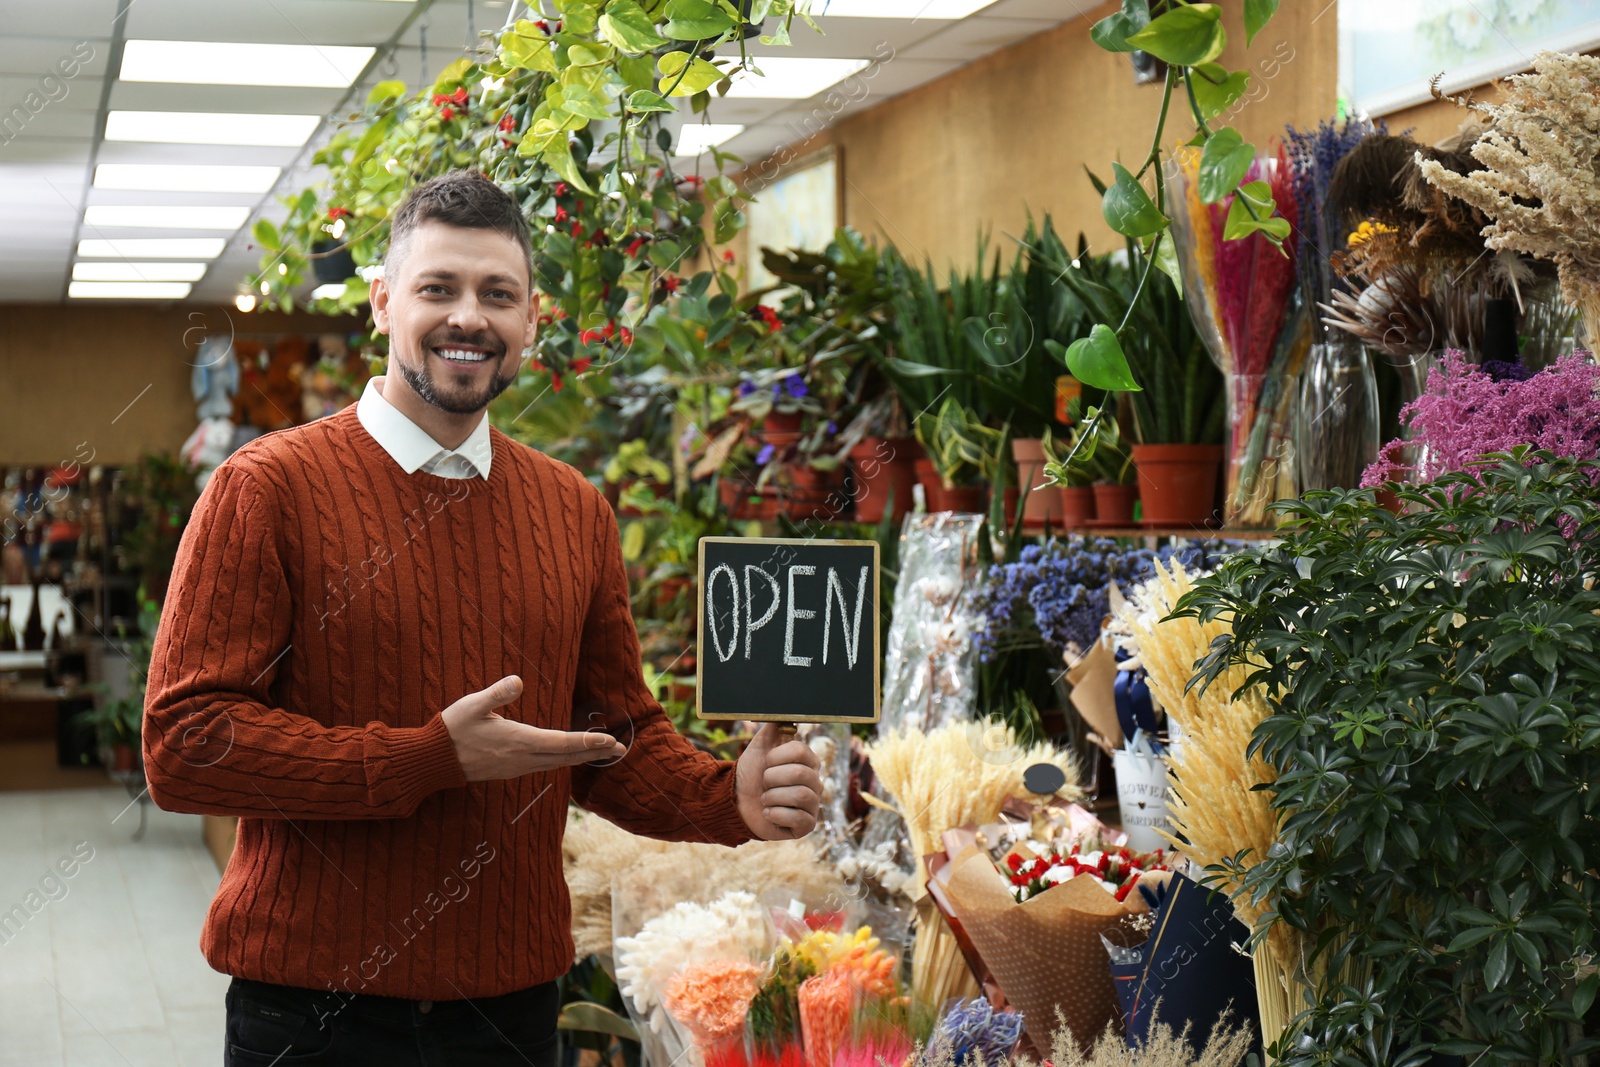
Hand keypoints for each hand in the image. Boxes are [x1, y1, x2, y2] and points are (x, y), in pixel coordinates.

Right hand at [442, 676, 626, 781]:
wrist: (433, 761)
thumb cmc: (452, 730)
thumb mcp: (472, 706)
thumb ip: (496, 693)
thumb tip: (517, 680)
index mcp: (518, 741)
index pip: (562, 743)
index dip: (589, 742)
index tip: (612, 741)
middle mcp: (522, 758)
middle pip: (567, 757)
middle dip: (595, 752)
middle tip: (622, 749)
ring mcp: (517, 768)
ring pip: (557, 764)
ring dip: (581, 758)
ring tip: (602, 752)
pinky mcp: (510, 771)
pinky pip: (545, 766)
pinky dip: (563, 761)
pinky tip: (568, 757)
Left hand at [736, 724, 823, 839]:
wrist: (737, 802)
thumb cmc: (751, 774)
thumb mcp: (759, 747)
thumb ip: (772, 729)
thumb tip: (781, 713)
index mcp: (808, 762)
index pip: (800, 751)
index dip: (776, 757)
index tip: (766, 763)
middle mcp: (815, 782)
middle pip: (799, 774)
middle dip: (772, 778)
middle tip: (764, 784)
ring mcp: (813, 805)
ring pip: (800, 795)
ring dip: (773, 797)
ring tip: (765, 799)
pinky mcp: (807, 825)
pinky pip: (797, 818)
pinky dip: (775, 815)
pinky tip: (768, 813)